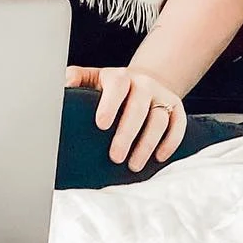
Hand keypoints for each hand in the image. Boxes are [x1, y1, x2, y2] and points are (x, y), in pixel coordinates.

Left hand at [65, 65, 185, 171]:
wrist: (143, 82)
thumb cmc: (110, 87)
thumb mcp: (92, 78)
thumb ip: (76, 78)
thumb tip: (64, 85)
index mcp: (120, 76)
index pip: (117, 86)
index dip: (110, 104)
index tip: (101, 125)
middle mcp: (143, 83)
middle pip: (138, 108)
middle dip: (127, 135)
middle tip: (115, 157)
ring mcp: (162, 95)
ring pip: (159, 120)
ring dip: (147, 145)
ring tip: (133, 165)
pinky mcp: (176, 108)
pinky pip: (178, 125)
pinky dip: (170, 142)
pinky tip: (159, 157)